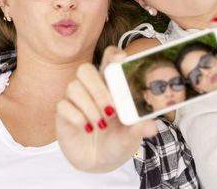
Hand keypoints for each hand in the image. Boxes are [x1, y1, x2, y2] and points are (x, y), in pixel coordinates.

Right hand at [55, 46, 157, 172]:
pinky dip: (77, 117)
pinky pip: (63, 106)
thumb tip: (152, 126)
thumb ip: (139, 129)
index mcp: (110, 86)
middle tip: (111, 110)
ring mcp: (75, 100)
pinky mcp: (63, 114)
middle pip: (85, 69)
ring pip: (73, 87)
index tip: (121, 58)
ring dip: (89, 106)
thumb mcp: (131, 136)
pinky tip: (87, 128)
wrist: (100, 162)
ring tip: (101, 125)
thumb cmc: (117, 141)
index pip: (108, 60)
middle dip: (98, 88)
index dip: (112, 55)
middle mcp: (90, 88)